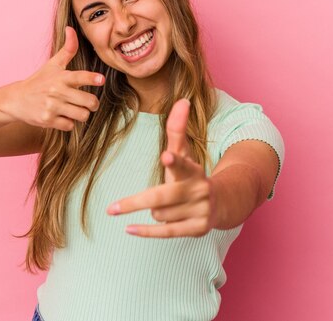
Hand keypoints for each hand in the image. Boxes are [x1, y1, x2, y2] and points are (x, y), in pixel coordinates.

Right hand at [0, 26, 104, 130]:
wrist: (16, 100)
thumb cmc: (39, 81)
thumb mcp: (52, 64)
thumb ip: (67, 49)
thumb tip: (71, 28)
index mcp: (60, 77)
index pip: (79, 76)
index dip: (92, 78)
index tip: (100, 79)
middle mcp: (57, 91)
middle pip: (88, 101)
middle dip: (93, 104)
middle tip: (90, 103)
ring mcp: (52, 107)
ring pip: (82, 115)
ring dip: (82, 114)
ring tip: (75, 109)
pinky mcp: (48, 120)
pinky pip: (70, 126)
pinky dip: (69, 123)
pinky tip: (62, 116)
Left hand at [106, 99, 218, 237]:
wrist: (221, 203)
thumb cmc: (190, 174)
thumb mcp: (183, 152)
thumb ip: (177, 128)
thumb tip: (183, 100)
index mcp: (193, 169)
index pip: (182, 163)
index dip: (174, 160)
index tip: (166, 156)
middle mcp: (198, 190)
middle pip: (160, 197)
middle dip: (135, 203)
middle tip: (111, 208)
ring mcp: (200, 211)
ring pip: (159, 214)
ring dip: (154, 211)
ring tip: (167, 206)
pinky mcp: (197, 229)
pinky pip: (166, 232)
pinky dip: (146, 232)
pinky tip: (129, 229)